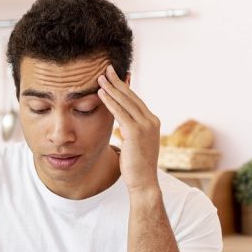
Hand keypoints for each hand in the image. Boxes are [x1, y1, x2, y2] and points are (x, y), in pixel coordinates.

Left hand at [98, 65, 160, 193]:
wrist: (143, 182)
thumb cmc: (136, 166)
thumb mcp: (135, 143)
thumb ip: (130, 130)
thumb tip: (122, 122)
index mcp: (151, 121)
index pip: (135, 100)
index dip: (124, 87)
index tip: (114, 76)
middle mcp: (151, 120)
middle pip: (131, 96)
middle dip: (117, 81)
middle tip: (106, 69)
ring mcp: (145, 125)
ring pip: (125, 102)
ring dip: (111, 88)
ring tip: (99, 77)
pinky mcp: (136, 132)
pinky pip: (120, 113)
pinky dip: (109, 101)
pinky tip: (100, 93)